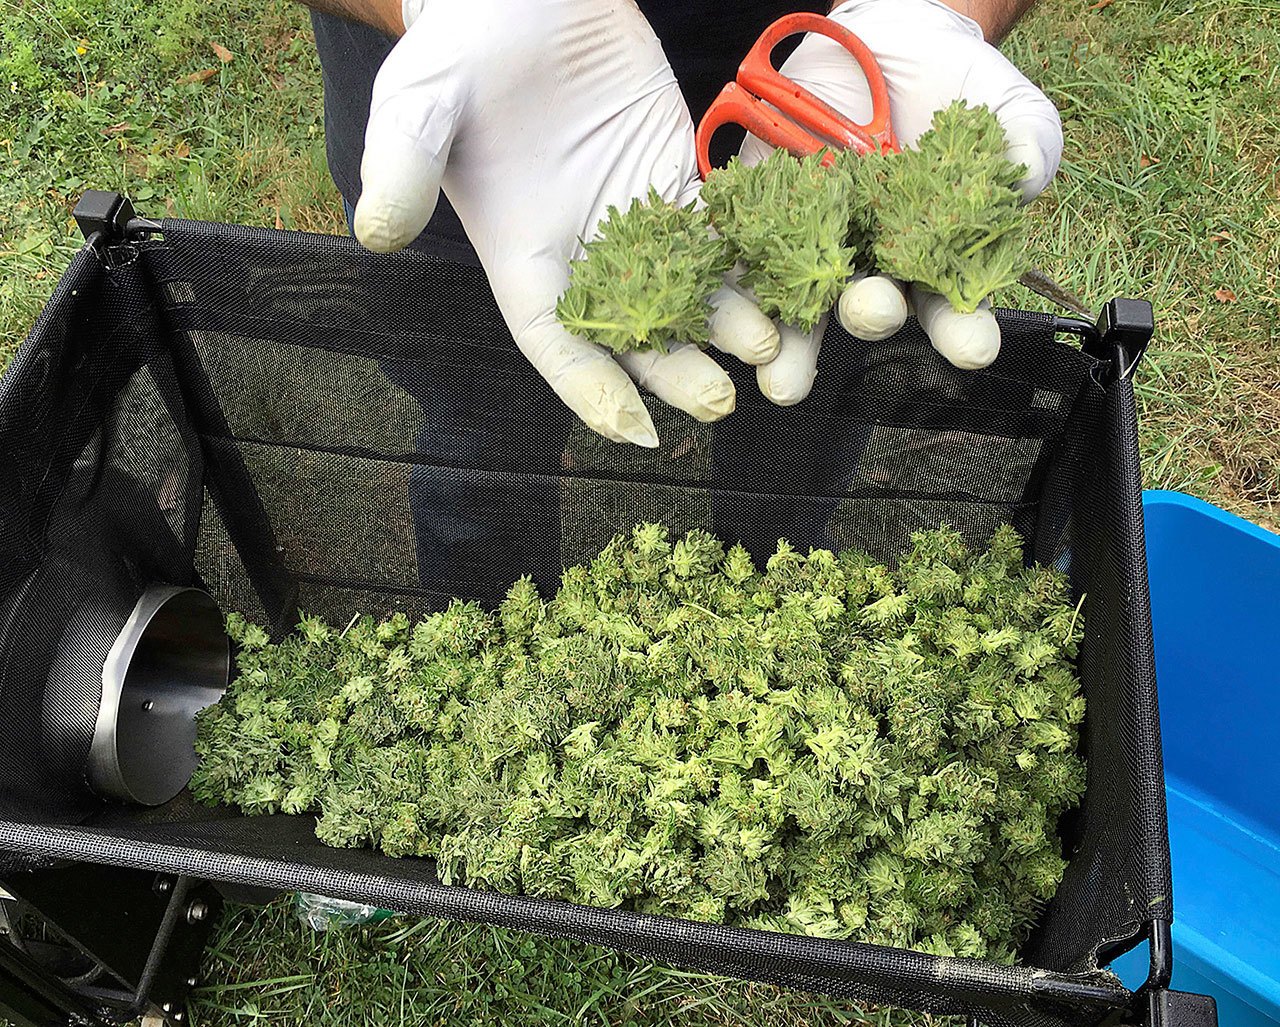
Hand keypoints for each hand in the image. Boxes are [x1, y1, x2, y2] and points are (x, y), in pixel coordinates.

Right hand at [353, 0, 781, 446]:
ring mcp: (635, 221)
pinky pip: (719, 233)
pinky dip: (750, 262)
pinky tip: (790, 285)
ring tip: (769, 350)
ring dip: (727, 325)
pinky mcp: (677, 180)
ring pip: (687, 292)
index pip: (555, 342)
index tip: (633, 429)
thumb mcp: (417, 104)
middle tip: (720, 400)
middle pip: (634, 334)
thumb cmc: (458, 50)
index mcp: (522, 257)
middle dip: (675, 372)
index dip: (590, 389)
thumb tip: (376, 231)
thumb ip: (402, 167)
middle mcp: (583, 255)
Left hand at [740, 0, 1061, 394]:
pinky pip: (745, 252)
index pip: (951, 308)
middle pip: (870, 308)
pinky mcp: (765, 212)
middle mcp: (874, 263)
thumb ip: (1025, 142)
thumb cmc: (959, 90)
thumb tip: (1026, 171)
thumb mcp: (1005, 107)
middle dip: (871, 314)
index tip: (974, 346)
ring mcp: (817, 241)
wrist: (893, 44)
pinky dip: (737, 280)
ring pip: (800, 301)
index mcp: (935, 259)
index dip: (963, 331)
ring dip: (791, 342)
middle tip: (874, 311)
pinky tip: (733, 311)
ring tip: (782, 375)